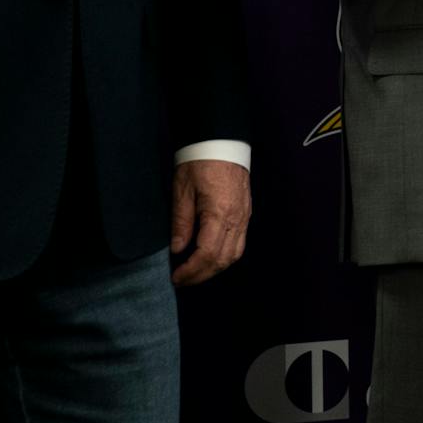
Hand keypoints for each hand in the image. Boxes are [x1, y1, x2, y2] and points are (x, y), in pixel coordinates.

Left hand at [170, 160, 250, 285]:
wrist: (222, 142)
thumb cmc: (199, 162)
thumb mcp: (181, 191)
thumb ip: (181, 222)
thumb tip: (178, 249)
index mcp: (219, 213)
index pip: (207, 254)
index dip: (190, 270)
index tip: (176, 277)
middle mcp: (236, 218)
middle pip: (223, 259)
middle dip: (202, 275)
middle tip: (182, 280)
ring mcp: (244, 216)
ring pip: (234, 254)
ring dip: (215, 268)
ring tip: (195, 272)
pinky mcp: (246, 213)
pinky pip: (239, 243)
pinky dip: (224, 256)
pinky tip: (210, 256)